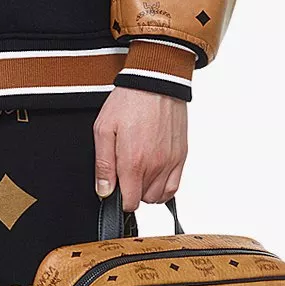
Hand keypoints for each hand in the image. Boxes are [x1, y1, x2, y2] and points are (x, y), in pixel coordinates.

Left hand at [92, 87, 186, 212]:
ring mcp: (171, 162)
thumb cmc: (128, 102)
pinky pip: (174, 187)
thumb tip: (104, 191)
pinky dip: (164, 188)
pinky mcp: (181, 156)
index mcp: (133, 162)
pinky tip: (154, 176)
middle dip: (132, 191)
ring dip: (147, 190)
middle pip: (143, 199)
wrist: (155, 82)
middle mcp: (155, 166)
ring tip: (138, 171)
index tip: (115, 187)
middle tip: (124, 171)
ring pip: (159, 196)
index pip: (129, 203)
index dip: (119, 199)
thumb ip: (103, 165)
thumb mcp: (104, 130)